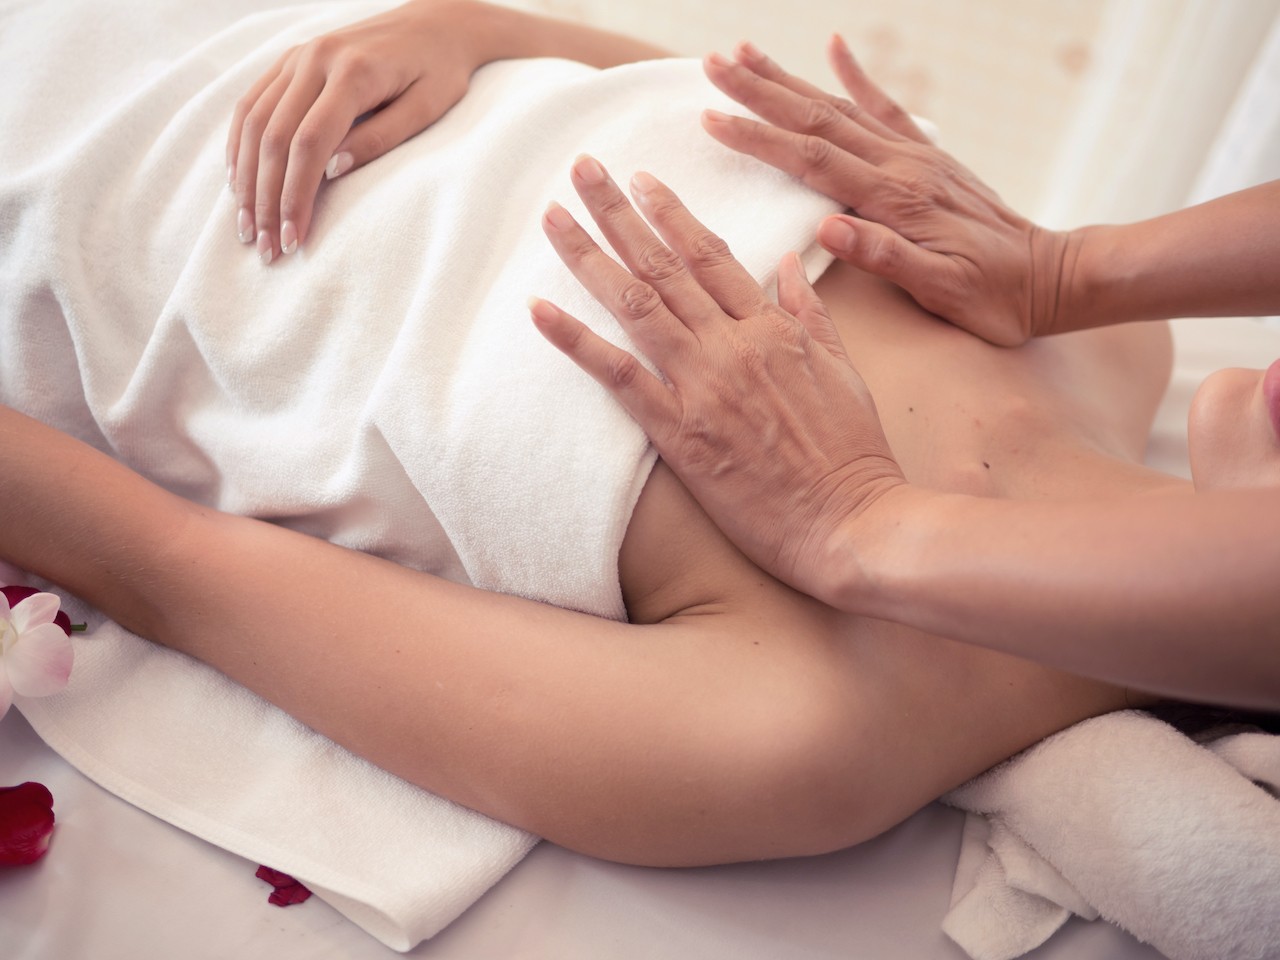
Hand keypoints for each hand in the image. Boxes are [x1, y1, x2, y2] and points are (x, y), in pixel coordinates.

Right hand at [227, 0, 482, 262]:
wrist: (437, 22)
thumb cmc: (441, 71)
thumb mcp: (427, 108)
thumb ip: (381, 138)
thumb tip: (332, 172)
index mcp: (354, 71)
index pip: (310, 143)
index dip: (297, 196)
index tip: (294, 240)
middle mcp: (316, 58)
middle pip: (274, 137)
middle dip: (266, 199)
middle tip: (266, 248)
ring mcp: (297, 55)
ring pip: (254, 121)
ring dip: (246, 179)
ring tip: (248, 226)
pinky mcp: (290, 58)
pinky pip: (252, 103)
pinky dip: (240, 145)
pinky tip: (239, 182)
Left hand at [531, 156, 905, 598]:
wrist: (853, 524)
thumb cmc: (854, 455)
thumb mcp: (844, 371)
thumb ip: (809, 314)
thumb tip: (785, 265)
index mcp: (773, 328)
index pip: (712, 255)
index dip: (671, 214)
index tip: (641, 181)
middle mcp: (733, 345)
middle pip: (663, 264)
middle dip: (618, 211)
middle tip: (582, 169)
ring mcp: (703, 385)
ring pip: (635, 303)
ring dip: (588, 255)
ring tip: (552, 217)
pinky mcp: (679, 432)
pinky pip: (617, 376)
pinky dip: (575, 339)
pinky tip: (538, 310)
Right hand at [700, 37, 1072, 344]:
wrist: (1047, 277)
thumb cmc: (991, 295)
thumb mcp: (941, 290)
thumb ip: (885, 257)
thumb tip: (827, 229)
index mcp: (896, 201)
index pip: (813, 161)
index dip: (760, 139)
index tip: (713, 119)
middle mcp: (902, 166)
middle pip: (818, 120)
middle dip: (761, 92)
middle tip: (711, 65)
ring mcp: (915, 156)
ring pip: (841, 107)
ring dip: (790, 79)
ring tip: (745, 52)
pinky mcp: (927, 156)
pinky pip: (886, 106)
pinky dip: (856, 75)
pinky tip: (834, 47)